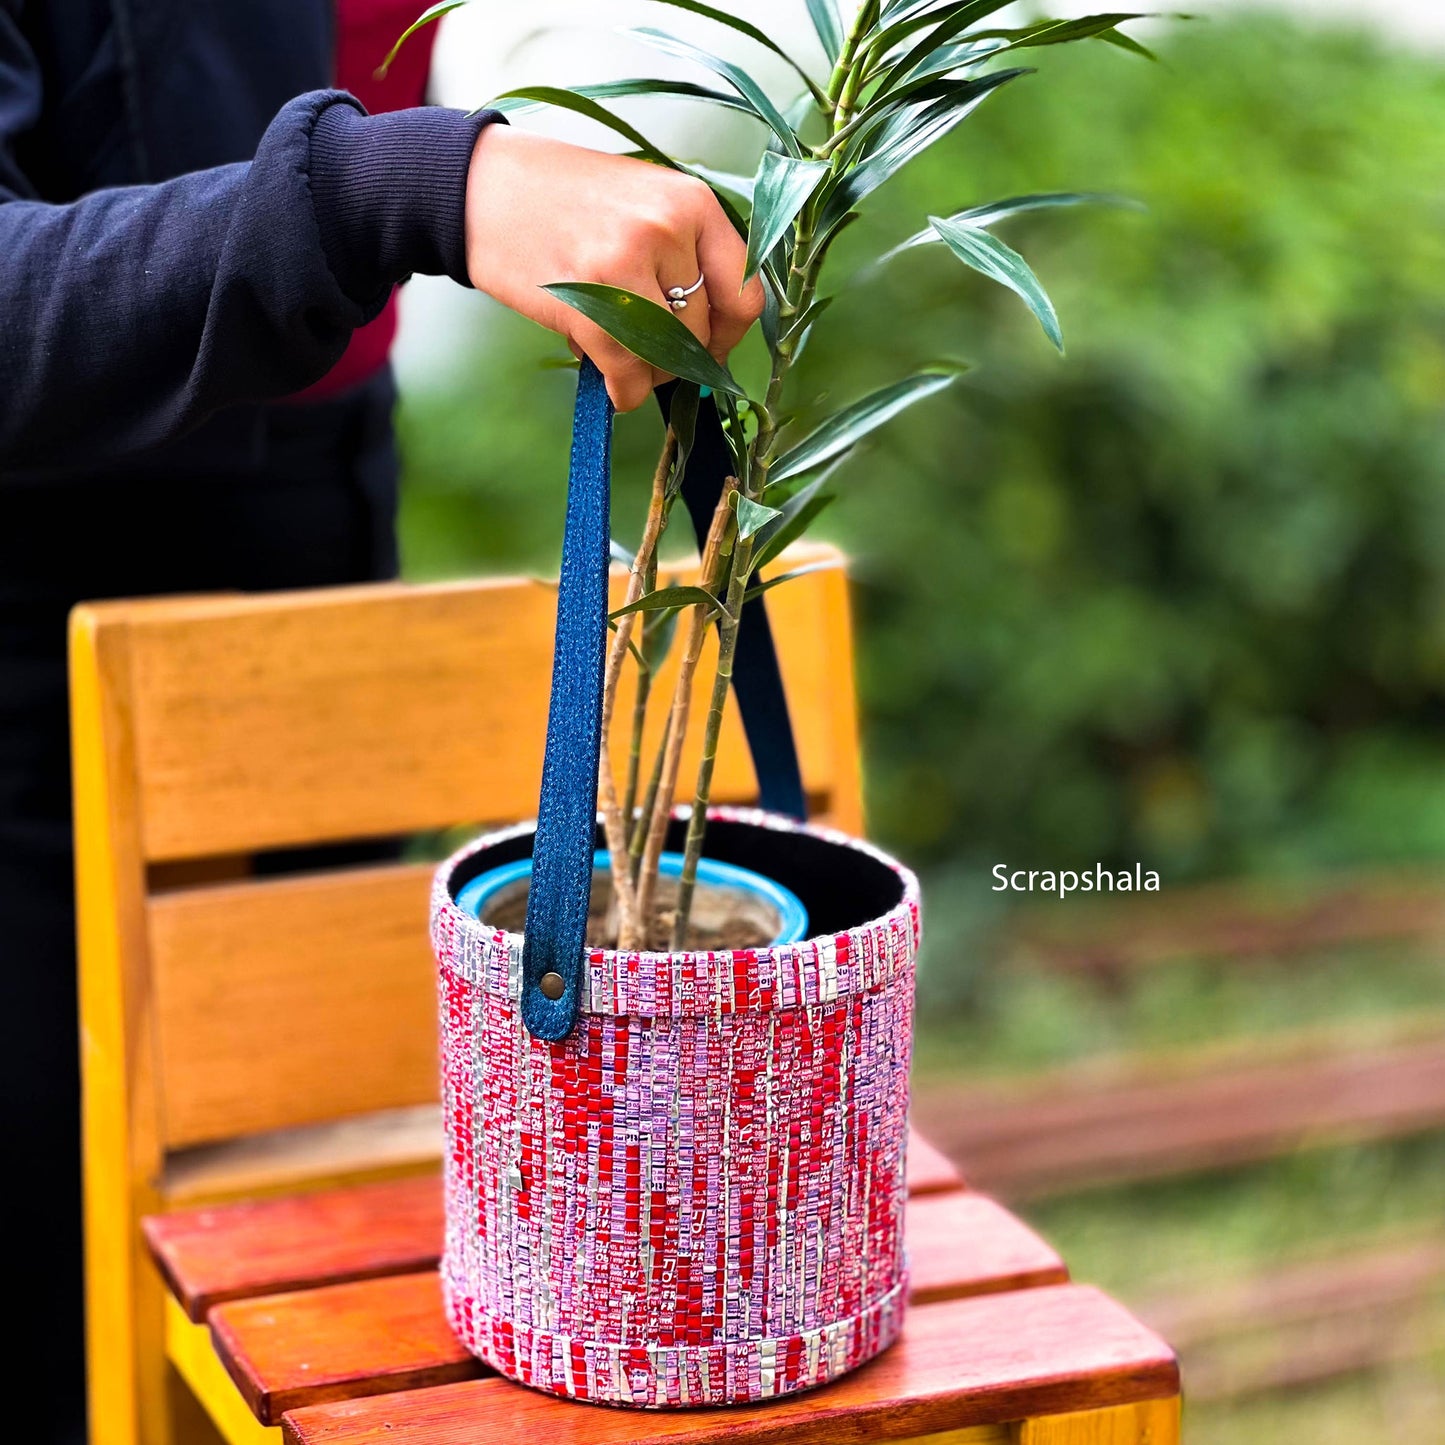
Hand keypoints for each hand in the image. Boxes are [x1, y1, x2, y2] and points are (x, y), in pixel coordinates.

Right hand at [464, 126, 764, 410]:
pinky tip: (610, 382)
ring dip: (650, 377)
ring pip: (667, 359)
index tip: (707, 345)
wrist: (480, 187)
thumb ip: (684, 253)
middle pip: (702, 332)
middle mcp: (667, 229)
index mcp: (692, 202)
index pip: (744, 292)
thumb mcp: (643, 200)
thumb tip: (711, 334)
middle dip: (681, 360)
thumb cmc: (565, 198)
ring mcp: (626, 266)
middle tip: (654, 358)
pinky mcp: (587, 305)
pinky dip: (623, 391)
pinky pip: (628, 375)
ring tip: (625, 363)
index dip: (728, 333)